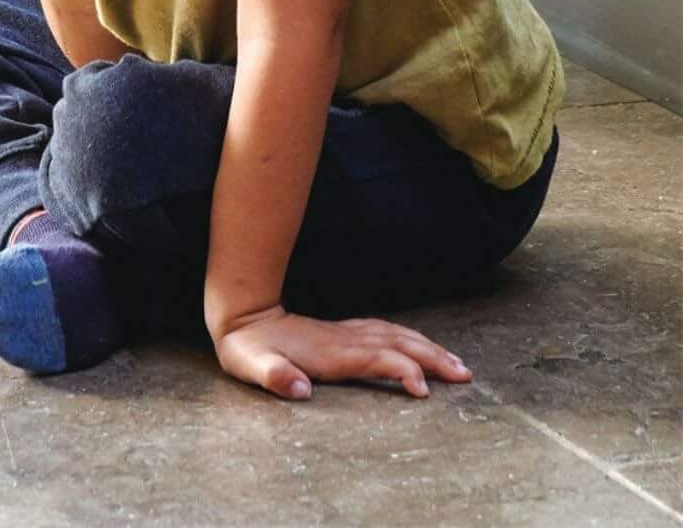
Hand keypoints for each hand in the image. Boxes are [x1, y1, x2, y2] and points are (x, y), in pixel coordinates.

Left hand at [211, 304, 471, 400]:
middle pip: (396, 343)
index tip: (423, 389)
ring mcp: (344, 335)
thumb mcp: (251, 365)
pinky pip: (384, 333)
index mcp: (330, 352)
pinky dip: (409, 339)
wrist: (239, 314)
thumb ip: (273, 376)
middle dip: (431, 357)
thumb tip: (297, 389)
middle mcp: (343, 341)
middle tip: (464, 375)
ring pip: (395, 335)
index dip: (401, 370)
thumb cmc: (246, 348)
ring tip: (457, 364)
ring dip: (427, 347)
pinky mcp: (341, 335)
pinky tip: (420, 346)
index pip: (376, 359)